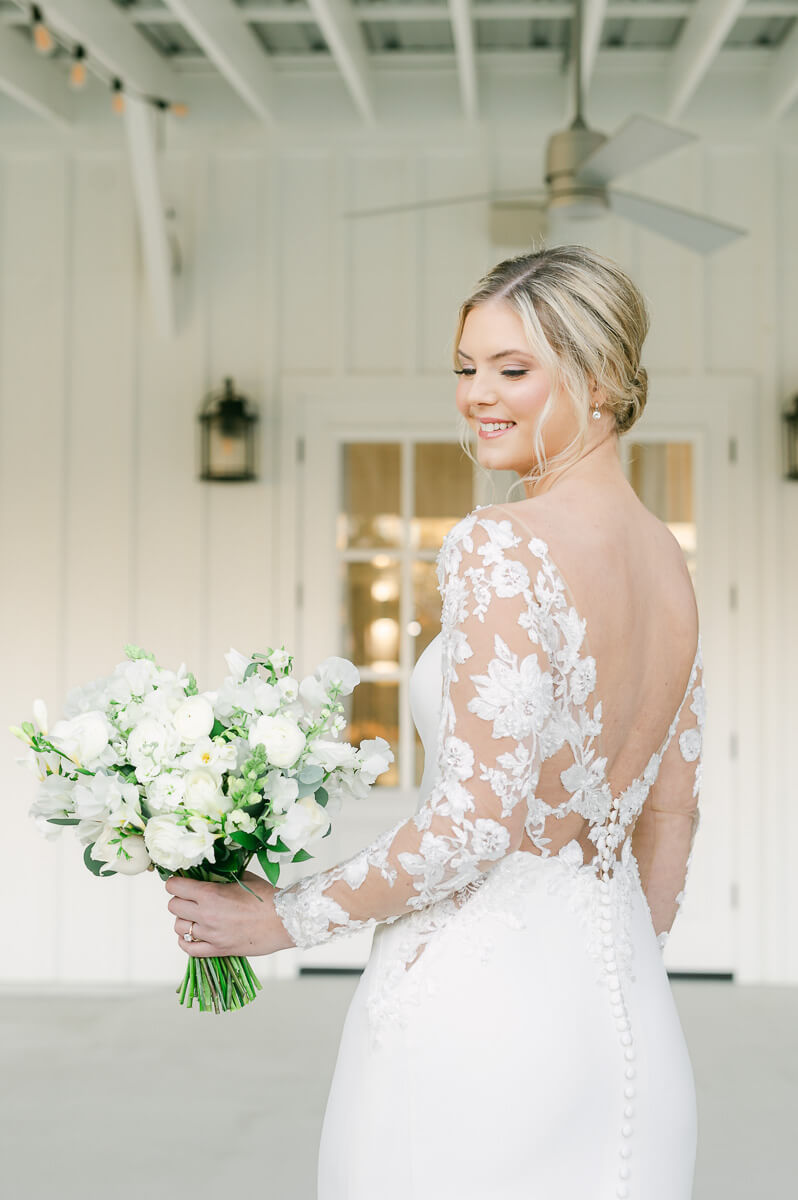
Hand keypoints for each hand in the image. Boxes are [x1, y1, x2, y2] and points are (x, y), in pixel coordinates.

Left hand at [165, 870, 295, 957]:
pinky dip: (186, 941)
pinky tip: (193, 934)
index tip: (180, 882)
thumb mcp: (243, 878)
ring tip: (195, 916)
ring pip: (178, 928)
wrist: (285, 920)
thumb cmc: (267, 898)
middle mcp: (206, 915)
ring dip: (184, 920)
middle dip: (179, 899)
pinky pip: (189, 949)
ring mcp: (211, 935)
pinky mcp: (217, 950)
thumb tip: (207, 874)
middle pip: (173, 906)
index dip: (175, 882)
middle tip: (190, 898)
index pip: (175, 887)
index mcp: (210, 894)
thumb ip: (221, 878)